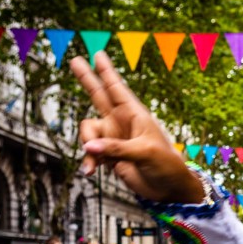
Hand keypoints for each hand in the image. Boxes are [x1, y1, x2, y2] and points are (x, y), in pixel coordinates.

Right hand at [72, 53, 200, 202]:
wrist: (167, 189)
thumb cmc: (166, 165)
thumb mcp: (145, 152)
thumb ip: (116, 148)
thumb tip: (89, 147)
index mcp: (135, 114)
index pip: (117, 88)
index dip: (107, 71)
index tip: (98, 54)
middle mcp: (121, 123)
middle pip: (98, 96)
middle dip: (86, 78)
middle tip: (74, 60)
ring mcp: (113, 138)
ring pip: (88, 131)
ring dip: (88, 144)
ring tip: (95, 160)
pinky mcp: (108, 155)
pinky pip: (90, 153)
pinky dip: (89, 161)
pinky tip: (91, 171)